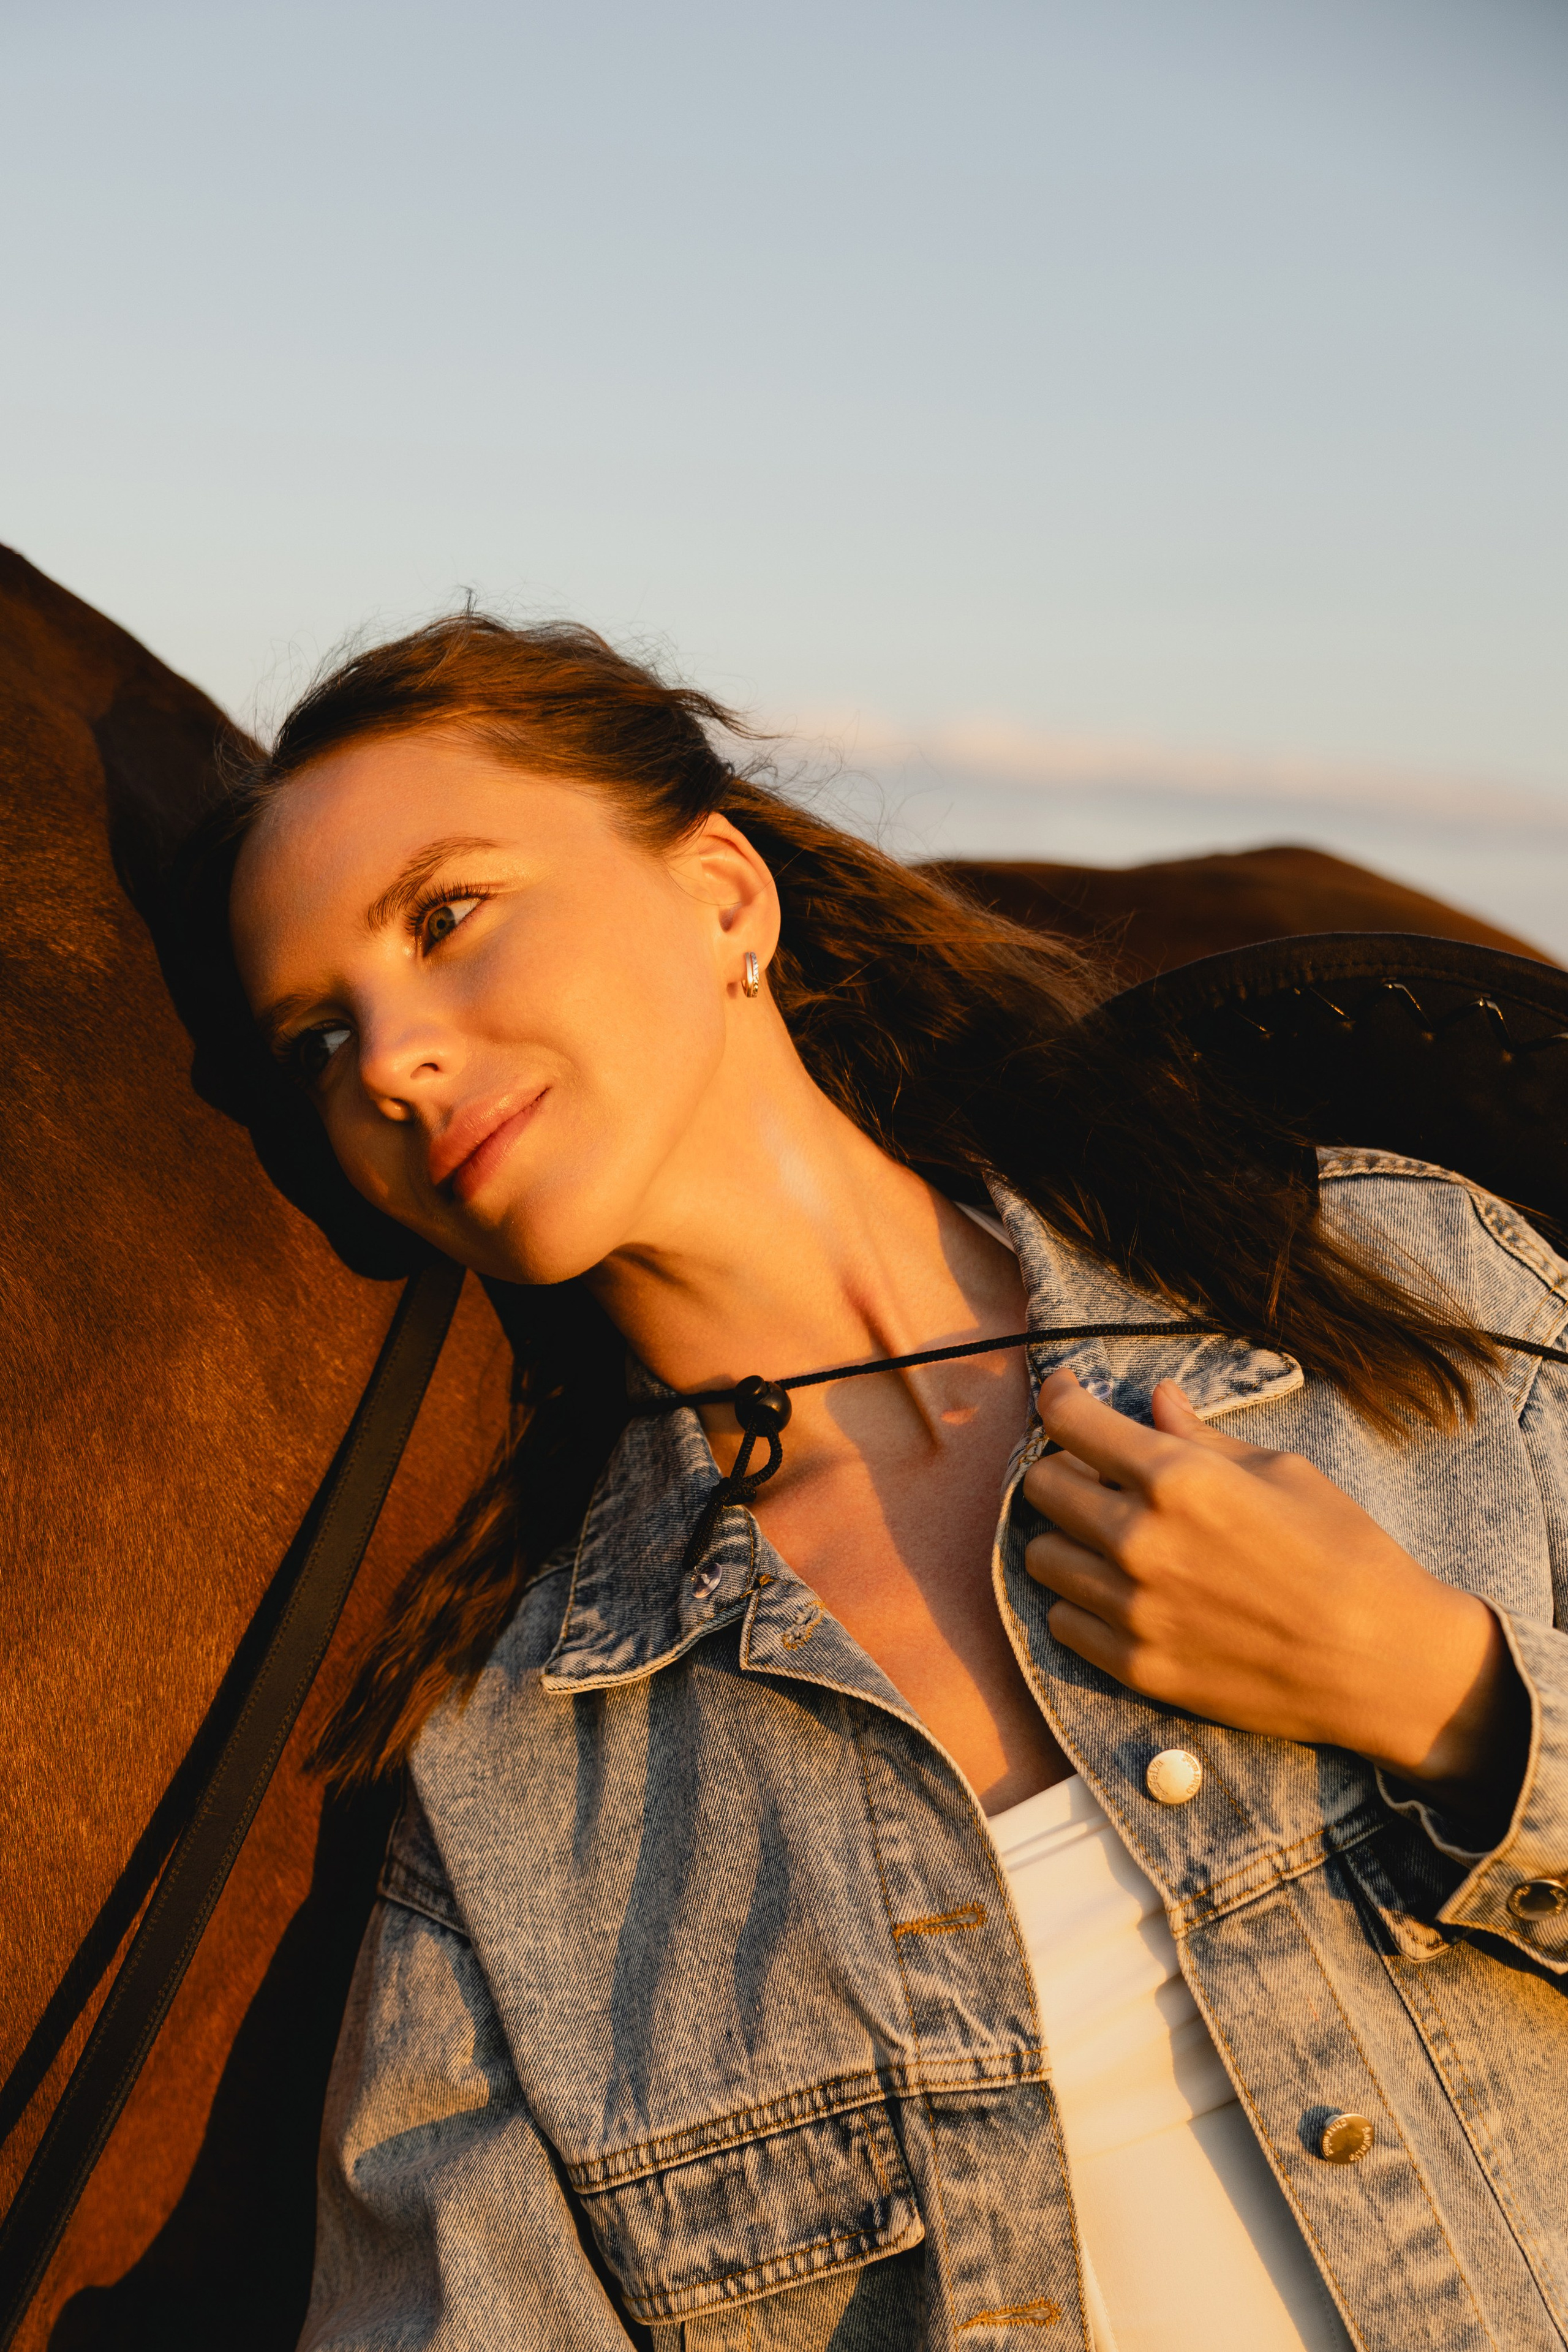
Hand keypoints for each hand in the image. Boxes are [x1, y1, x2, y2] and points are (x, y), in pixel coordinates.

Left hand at [1021, 1369, 1524, 1810]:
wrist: (1384, 1663)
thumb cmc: (1347, 1553)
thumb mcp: (1284, 1472)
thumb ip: (1204, 1438)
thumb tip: (1159, 1400)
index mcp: (1177, 1478)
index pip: (1070, 1423)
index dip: (1060, 1398)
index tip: (1066, 1396)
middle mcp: (1140, 1541)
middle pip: (1041, 1487)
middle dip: (1064, 1469)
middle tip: (1098, 1475)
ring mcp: (1133, 1610)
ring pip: (1040, 1556)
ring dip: (1067, 1538)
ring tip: (1109, 1538)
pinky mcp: (1136, 1668)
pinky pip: (1062, 1622)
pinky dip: (1079, 1601)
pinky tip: (1119, 1592)